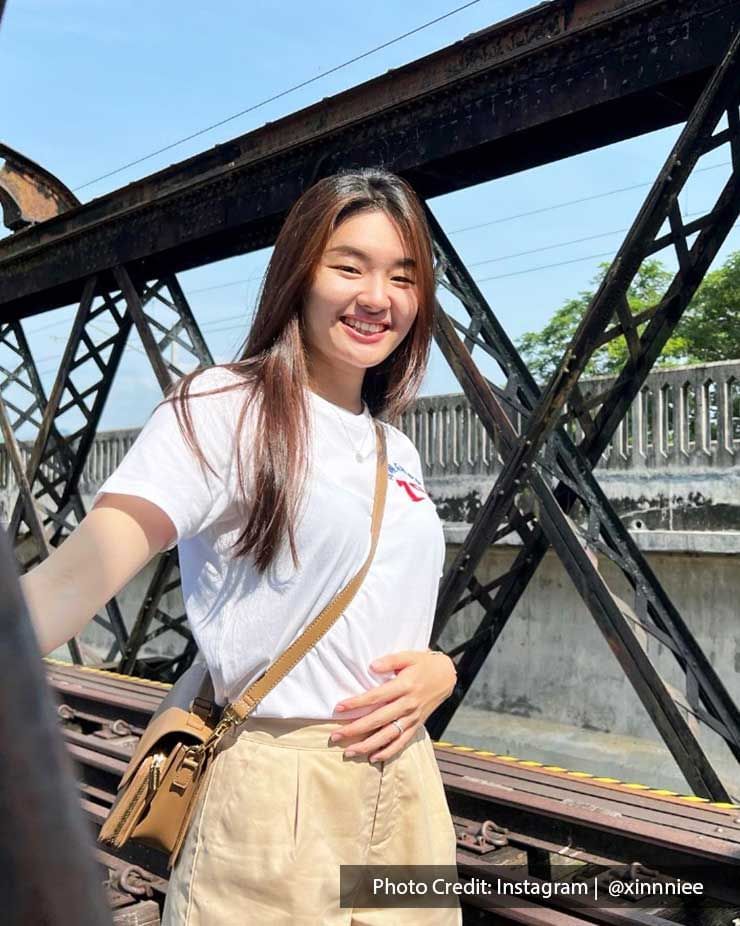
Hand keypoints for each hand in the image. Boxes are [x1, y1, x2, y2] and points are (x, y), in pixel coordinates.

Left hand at [330, 649, 456, 763]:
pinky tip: (373, 757)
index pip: (376, 697)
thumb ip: (390, 660)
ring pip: (388, 735)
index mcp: (405, 686)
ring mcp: (413, 717)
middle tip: (336, 736)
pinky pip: (402, 742)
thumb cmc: (423, 664)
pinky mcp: (417, 725)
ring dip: (368, 745)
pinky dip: (388, 752)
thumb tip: (371, 666)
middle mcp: (408, 704)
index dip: (357, 703)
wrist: (447, 676)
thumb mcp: (408, 656)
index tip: (339, 708)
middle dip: (356, 729)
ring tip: (349, 751)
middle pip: (378, 720)